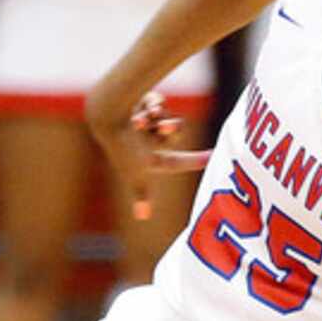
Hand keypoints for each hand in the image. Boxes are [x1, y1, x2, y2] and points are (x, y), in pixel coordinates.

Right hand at [91, 90, 212, 217]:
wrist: (107, 114)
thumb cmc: (123, 147)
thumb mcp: (138, 171)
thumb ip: (142, 193)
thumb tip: (141, 218)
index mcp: (149, 158)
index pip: (177, 162)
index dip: (195, 161)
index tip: (213, 157)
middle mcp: (146, 140)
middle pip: (175, 134)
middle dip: (172, 130)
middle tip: (165, 127)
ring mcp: (144, 121)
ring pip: (167, 117)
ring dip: (159, 118)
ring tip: (145, 118)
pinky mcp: (140, 102)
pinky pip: (158, 102)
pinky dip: (153, 105)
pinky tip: (145, 108)